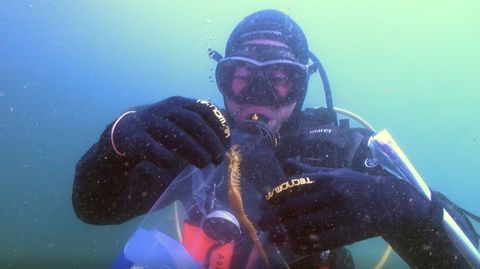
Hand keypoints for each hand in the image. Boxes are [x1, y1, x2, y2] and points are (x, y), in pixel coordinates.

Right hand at [112, 96, 230, 168]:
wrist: (124, 131)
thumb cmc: (161, 129)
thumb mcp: (180, 121)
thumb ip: (199, 126)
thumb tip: (226, 143)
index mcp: (179, 103)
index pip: (205, 110)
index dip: (219, 127)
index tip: (227, 145)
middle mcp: (165, 109)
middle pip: (193, 121)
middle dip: (210, 140)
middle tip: (218, 158)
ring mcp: (149, 121)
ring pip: (176, 135)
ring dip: (194, 151)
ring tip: (204, 164)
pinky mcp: (135, 137)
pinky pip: (154, 148)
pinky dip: (167, 158)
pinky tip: (175, 167)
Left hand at [259, 159, 438, 254]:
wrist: (391, 203)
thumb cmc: (357, 185)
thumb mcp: (336, 172)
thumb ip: (310, 170)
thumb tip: (287, 162)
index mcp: (328, 178)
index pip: (295, 185)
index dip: (276, 195)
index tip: (264, 202)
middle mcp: (333, 194)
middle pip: (297, 206)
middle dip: (275, 216)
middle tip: (262, 222)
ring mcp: (342, 214)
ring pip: (307, 225)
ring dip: (285, 232)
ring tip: (272, 236)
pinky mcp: (350, 232)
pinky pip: (323, 240)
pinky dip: (306, 244)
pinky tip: (293, 245)